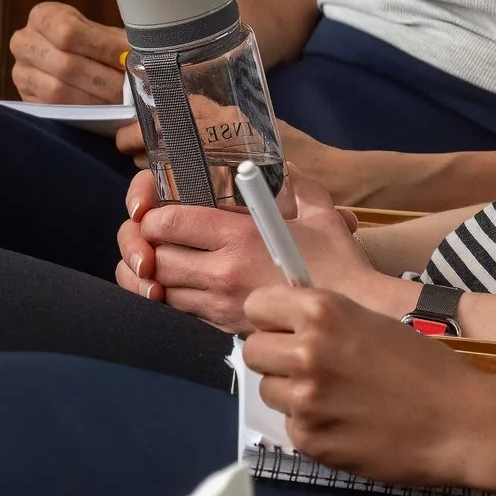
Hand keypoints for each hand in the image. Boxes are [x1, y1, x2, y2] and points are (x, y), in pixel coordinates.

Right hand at [8, 0, 134, 108]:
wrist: (77, 62)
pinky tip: (103, 109)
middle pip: (65, 65)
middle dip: (104, 79)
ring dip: (95, 98)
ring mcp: (21, 72)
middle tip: (130, 88)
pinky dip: (82, 111)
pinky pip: (54, 110)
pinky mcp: (26, 99)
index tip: (128, 58)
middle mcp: (23, 42)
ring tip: (120, 100)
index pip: (69, 32)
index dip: (103, 48)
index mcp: (43, 16)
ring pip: (58, 91)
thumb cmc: (93, 46)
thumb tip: (138, 61)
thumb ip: (116, 44)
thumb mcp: (103, 35)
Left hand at [114, 175, 379, 326]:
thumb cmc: (339, 263)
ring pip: (158, 291)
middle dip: (141, 244)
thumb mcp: (318, 211)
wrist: (354, 316)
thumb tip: (279, 166)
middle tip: (149, 236)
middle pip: (153, 258)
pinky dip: (167, 299)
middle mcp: (222, 272)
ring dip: (149, 275)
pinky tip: (175, 287)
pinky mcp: (224, 328)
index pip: (166, 222)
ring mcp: (220, 305)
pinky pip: (177, 314)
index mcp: (239, 236)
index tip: (154, 210)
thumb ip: (292, 183)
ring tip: (154, 261)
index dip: (149, 214)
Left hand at [240, 284, 493, 479]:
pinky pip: (291, 426)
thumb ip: (327, 321)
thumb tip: (289, 324)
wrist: (461, 422)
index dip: (272, 319)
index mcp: (322, 312)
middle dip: (275, 358)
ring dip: (291, 394)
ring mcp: (305, 400)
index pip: (256, 307)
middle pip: (253, 352)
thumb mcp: (373, 322)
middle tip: (309, 367)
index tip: (286, 329)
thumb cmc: (426, 367)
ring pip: (268, 391)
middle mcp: (306, 352)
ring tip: (335, 398)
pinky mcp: (310, 441)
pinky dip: (312, 425)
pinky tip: (347, 424)